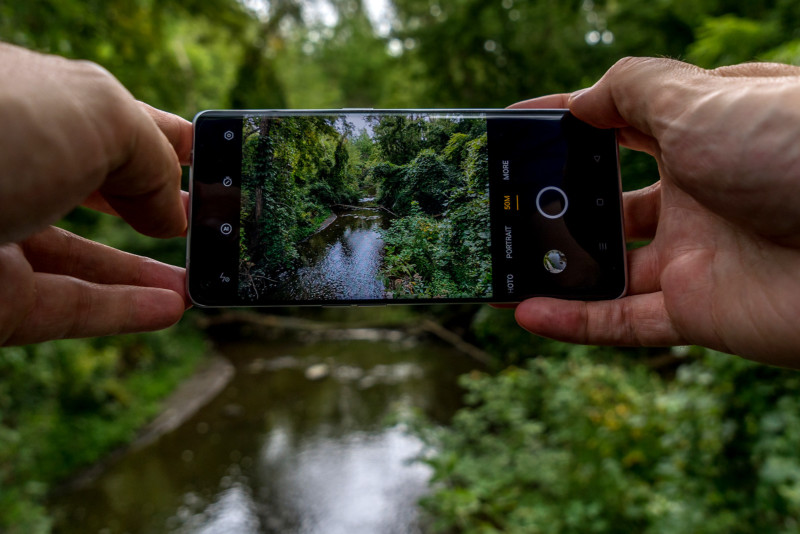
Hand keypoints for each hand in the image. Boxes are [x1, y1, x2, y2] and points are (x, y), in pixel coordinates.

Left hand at [0, 43, 192, 344]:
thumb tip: (172, 210)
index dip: (165, 138)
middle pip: (93, 188)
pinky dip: (122, 311)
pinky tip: (172, 307)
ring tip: (198, 278)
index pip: (108, 118)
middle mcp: (8, 165)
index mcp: (29, 102)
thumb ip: (151, 155)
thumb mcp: (96, 113)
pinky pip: (67, 309)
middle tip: (204, 224)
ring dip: (144, 271)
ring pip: (82, 258)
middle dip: (152, 205)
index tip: (212, 162)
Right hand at [510, 57, 799, 366]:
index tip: (514, 125)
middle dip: (555, 198)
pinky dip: (572, 321)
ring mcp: (695, 253)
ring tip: (497, 258)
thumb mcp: (706, 100)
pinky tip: (524, 311)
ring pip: (607, 264)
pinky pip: (623, 321)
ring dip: (553, 265)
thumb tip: (579, 100)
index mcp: (703, 132)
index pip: (620, 122)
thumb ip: (634, 91)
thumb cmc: (798, 152)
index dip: (566, 120)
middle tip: (499, 200)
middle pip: (607, 198)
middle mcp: (697, 191)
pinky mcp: (698, 310)